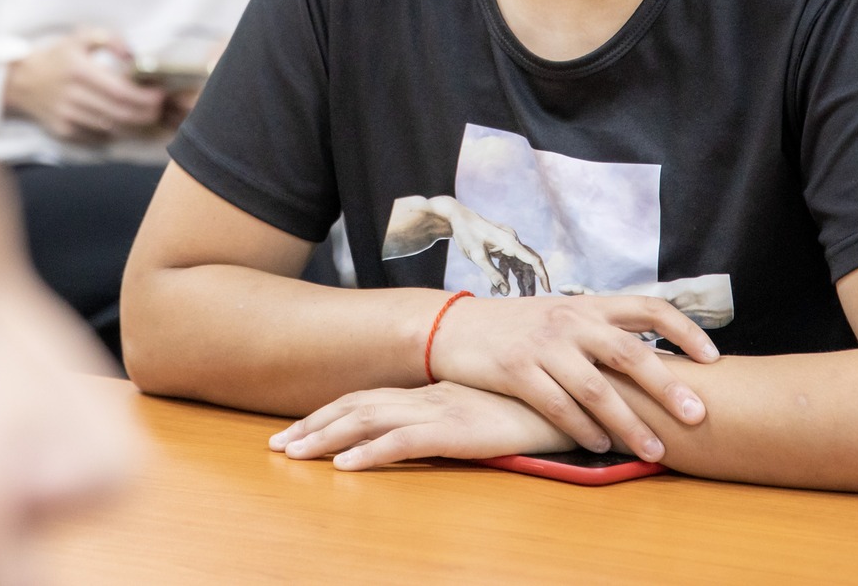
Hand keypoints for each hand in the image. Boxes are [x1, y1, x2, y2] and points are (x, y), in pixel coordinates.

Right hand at [4, 28, 165, 142]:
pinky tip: (124, 123)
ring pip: (112, 128)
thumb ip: (109, 39)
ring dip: (135, 125)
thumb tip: (132, 55)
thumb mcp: (79, 37)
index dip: (144, 97)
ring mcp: (68, 117)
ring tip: (148, 116)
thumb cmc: (54, 57)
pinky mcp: (65, 131)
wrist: (19, 81)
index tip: (159, 94)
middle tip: (159, 108)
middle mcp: (73, 97)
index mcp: (79, 71)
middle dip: (146, 114)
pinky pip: (98, 136)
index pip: (120, 91)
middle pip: (120, 113)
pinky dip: (115, 131)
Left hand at [267, 381, 571, 470]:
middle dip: (313, 425)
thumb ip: (464, 415)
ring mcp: (442, 410)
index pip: (370, 399)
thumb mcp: (492, 408)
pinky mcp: (459, 430)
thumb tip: (440, 431)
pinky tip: (345, 466)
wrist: (580, 392)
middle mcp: (429, 396)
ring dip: (327, 438)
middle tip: (277, 445)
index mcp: (434, 391)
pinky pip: (405, 442)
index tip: (298, 429)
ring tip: (293, 454)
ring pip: (369, 421)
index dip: (331, 414)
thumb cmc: (541, 403)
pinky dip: (371, 452)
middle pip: (357, 406)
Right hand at [429, 292, 715, 461]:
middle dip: (667, 387)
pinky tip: (600, 445)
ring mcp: (542, 345)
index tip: (712, 357)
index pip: (648, 307)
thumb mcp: (562, 317)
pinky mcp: (515, 369)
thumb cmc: (518, 329)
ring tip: (654, 449)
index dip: (684, 329)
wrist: (454, 327)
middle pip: (630, 353)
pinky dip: (582, 428)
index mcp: (588, 305)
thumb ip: (601, 334)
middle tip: (697, 416)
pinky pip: (557, 405)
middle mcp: (570, 320)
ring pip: (596, 388)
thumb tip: (653, 362)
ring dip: (628, 422)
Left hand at [445, 208, 548, 297]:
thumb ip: (492, 274)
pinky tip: (495, 289)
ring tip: (516, 297)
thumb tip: (506, 292)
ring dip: (517, 281)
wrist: (457, 218)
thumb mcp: (477, 256)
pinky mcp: (501, 246)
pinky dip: (505, 275)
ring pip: (519, 264)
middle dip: (530, 282)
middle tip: (529, 299)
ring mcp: (507, 243)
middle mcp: (512, 241)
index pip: (533, 259)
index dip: (542, 275)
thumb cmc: (466, 235)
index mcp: (510, 241)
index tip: (547, 290)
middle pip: (528, 264)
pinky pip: (508, 262)